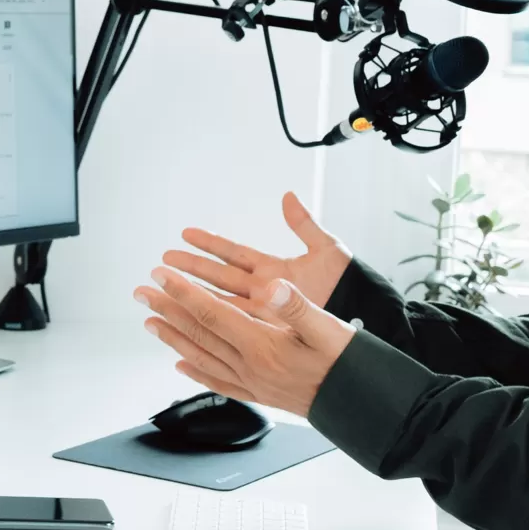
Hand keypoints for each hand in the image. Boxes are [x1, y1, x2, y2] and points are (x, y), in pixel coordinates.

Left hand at [134, 268, 356, 418]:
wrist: (362, 406)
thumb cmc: (349, 364)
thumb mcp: (329, 329)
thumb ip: (298, 307)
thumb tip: (274, 287)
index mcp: (264, 346)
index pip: (213, 313)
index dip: (183, 291)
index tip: (160, 274)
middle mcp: (251, 367)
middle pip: (199, 333)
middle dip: (168, 309)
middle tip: (142, 292)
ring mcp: (253, 383)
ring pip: (202, 357)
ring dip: (173, 338)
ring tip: (150, 323)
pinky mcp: (260, 394)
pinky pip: (218, 381)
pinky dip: (196, 371)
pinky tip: (182, 365)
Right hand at [164, 192, 354, 309]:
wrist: (365, 316)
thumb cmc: (350, 285)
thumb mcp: (327, 249)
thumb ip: (304, 224)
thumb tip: (288, 198)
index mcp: (274, 269)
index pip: (233, 253)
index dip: (210, 243)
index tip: (186, 234)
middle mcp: (263, 291)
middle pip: (218, 277)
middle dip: (190, 268)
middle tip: (163, 261)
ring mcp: (263, 312)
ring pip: (219, 301)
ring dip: (192, 295)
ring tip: (165, 288)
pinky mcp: (267, 331)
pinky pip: (233, 327)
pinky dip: (211, 324)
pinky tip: (190, 325)